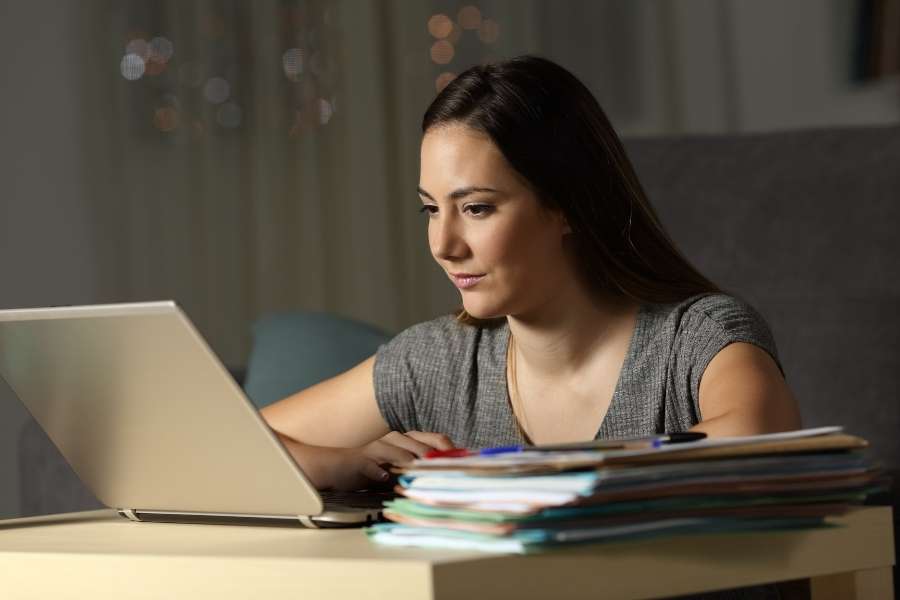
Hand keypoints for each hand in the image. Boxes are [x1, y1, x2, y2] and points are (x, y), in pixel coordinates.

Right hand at [328, 431, 456, 490]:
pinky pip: (372, 463)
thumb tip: (451, 480)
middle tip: (448, 473)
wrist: (340, 468)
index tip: (465, 465)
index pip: (437, 440)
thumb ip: (422, 471)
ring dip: (410, 461)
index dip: (451, 451)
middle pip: (421, 445)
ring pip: (399, 451)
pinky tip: (385, 477)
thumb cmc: (376, 470)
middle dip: (434, 458)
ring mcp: (379, 447)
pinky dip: (379, 470)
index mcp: (410, 440)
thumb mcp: (403, 470)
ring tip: (421, 473)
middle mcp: (397, 439)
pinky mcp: (362, 458)